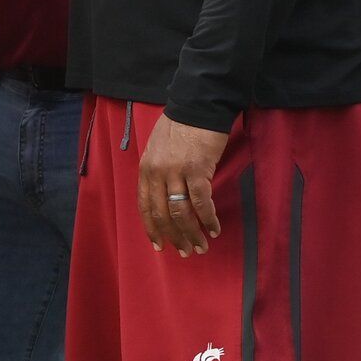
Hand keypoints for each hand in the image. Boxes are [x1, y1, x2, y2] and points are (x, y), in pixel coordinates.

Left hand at [136, 112, 226, 255]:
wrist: (196, 108)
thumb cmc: (179, 128)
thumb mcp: (158, 150)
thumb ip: (158, 174)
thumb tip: (164, 198)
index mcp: (145, 169)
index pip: (145, 206)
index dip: (152, 229)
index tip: (160, 247)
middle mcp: (156, 173)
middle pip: (162, 214)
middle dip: (174, 237)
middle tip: (186, 252)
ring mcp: (175, 172)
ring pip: (180, 212)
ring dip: (192, 233)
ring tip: (202, 246)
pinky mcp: (197, 170)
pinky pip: (201, 202)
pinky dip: (208, 219)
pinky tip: (215, 229)